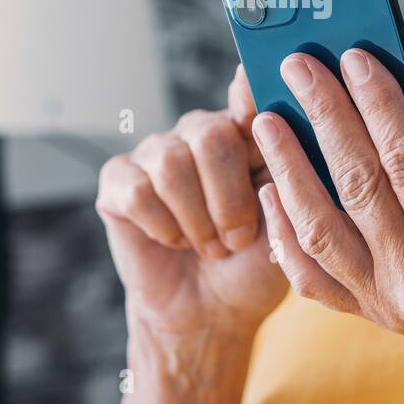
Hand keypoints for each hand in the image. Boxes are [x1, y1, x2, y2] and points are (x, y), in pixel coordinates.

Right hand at [97, 65, 289, 342]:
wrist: (211, 313)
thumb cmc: (253, 266)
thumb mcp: (284, 224)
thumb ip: (285, 175)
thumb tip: (281, 130)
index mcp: (246, 134)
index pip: (248, 99)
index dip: (249, 94)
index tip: (251, 90)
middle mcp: (198, 132)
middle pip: (210, 134)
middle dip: (228, 199)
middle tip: (236, 239)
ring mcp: (155, 152)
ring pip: (172, 164)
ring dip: (198, 220)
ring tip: (210, 246)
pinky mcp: (118, 180)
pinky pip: (138, 191)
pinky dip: (164, 228)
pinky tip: (175, 241)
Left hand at [249, 49, 403, 403]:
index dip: (378, 103)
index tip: (355, 57)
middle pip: (357, 184)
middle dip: (324, 116)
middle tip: (296, 67)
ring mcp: (389, 305)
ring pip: (319, 229)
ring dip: (288, 169)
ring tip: (267, 120)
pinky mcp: (375, 317)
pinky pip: (312, 279)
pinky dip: (285, 235)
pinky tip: (270, 192)